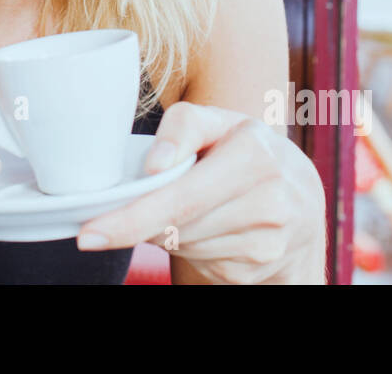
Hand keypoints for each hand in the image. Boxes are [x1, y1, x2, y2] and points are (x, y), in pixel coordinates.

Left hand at [75, 102, 326, 283]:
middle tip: (101, 226)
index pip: (180, 195)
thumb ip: (185, 125)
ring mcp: (270, 242)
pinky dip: (190, 248)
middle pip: (176, 226)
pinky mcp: (261, 270)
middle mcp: (271, 200)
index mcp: (255, 154)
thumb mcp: (221, 122)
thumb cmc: (246, 151)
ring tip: (180, 207)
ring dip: (166, 232)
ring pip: (186, 247)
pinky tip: (204, 228)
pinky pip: (203, 264)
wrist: (303, 199)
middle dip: (137, 225)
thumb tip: (154, 166)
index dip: (130, 218)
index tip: (88, 233)